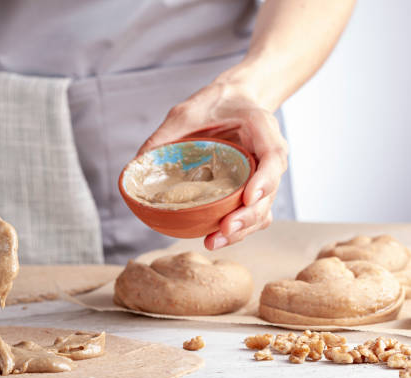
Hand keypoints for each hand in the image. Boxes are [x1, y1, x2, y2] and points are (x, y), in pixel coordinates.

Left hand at [137, 80, 287, 249]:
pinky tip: (212, 238)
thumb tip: (138, 164)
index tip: (248, 198)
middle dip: (249, 215)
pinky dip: (237, 229)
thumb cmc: (212, 104)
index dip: (264, 180)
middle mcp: (268, 154)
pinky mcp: (251, 190)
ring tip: (214, 241)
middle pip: (269, 191)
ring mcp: (262, 175)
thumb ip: (166, 133)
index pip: (273, 155)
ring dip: (243, 230)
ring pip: (263, 209)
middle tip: (224, 229)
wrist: (231, 102)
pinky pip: (251, 214)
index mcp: (261, 127)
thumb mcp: (186, 111)